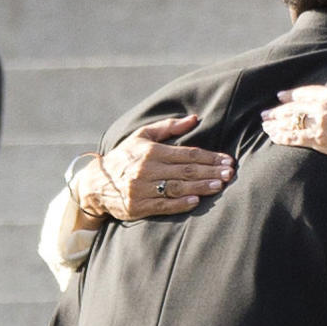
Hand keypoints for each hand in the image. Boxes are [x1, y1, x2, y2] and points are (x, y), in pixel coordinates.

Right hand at [72, 116, 232, 223]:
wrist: (96, 184)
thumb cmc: (125, 157)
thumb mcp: (142, 136)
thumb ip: (169, 127)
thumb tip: (194, 119)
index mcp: (151, 151)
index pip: (187, 154)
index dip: (209, 157)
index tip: (227, 160)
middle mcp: (146, 169)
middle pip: (186, 170)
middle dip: (210, 171)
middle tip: (229, 173)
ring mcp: (142, 188)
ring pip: (177, 187)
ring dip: (200, 186)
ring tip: (219, 186)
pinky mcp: (138, 206)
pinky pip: (163, 205)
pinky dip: (180, 203)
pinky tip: (196, 201)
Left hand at [261, 56, 326, 162]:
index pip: (306, 93)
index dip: (291, 95)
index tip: (281, 96)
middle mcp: (323, 107)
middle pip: (293, 108)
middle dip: (277, 111)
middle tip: (265, 114)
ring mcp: (320, 124)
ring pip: (291, 122)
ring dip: (276, 124)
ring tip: (265, 126)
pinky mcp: (321, 142)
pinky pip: (295, 138)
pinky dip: (282, 137)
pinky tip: (274, 137)